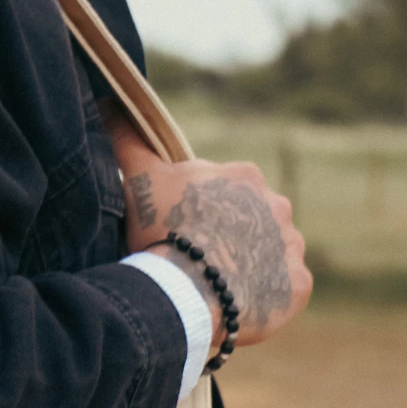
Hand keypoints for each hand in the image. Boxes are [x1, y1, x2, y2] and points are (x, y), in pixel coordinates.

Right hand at [101, 102, 312, 348]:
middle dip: (232, 242)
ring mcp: (292, 247)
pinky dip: (269, 300)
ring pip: (272, 258)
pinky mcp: (299, 285)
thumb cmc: (163, 230)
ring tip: (219, 290)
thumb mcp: (141, 179)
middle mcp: (278, 206)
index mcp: (245, 178)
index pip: (227, 196)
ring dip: (253, 271)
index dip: (204, 217)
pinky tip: (242, 307)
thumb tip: (107, 100)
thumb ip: (129, 140)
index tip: (184, 236)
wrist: (188, 288)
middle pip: (253, 226)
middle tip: (200, 266)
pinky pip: (288, 292)